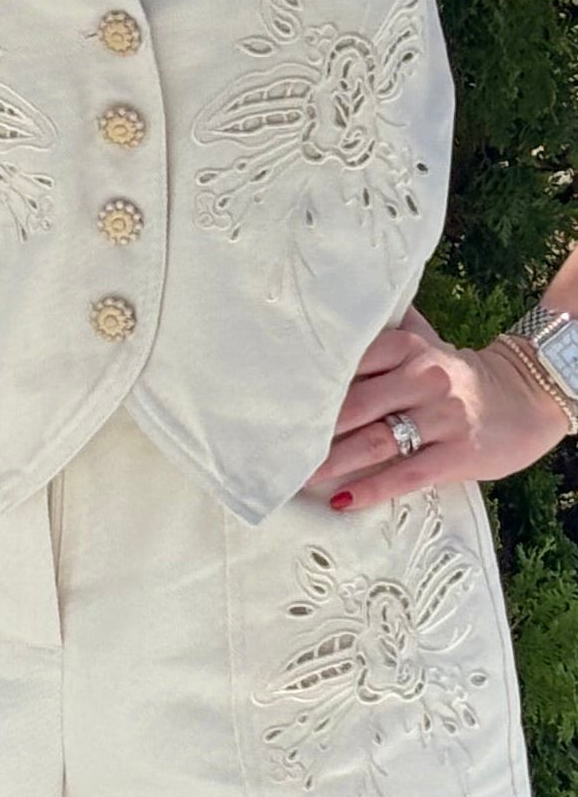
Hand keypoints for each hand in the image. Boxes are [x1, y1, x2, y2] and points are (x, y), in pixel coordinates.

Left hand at [299, 303, 572, 510]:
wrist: (523, 399)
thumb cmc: (455, 374)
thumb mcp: (426, 342)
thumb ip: (384, 326)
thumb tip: (334, 296)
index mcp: (408, 347)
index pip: (349, 363)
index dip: (310, 384)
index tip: (273, 400)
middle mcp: (422, 378)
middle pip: (354, 405)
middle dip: (312, 428)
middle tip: (272, 445)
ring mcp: (441, 417)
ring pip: (375, 441)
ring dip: (333, 461)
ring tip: (297, 476)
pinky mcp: (457, 454)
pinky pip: (407, 474)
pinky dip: (373, 489)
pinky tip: (343, 501)